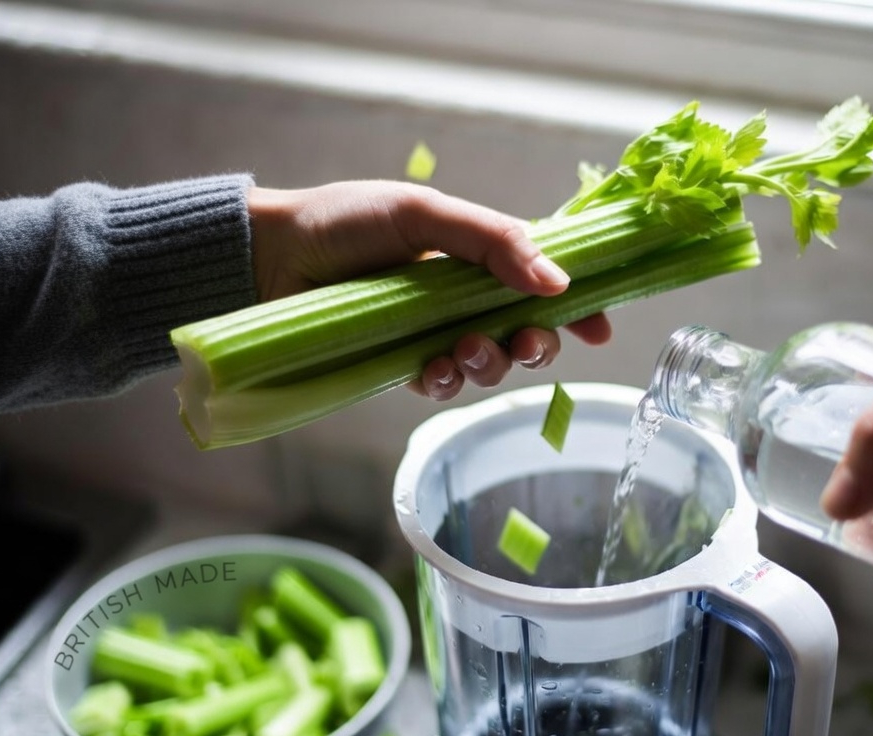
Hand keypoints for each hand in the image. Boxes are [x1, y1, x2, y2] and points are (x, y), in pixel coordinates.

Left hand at [245, 181, 610, 400]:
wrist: (273, 255)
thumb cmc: (345, 221)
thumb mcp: (425, 213)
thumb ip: (493, 241)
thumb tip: (559, 281)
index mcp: (477, 256)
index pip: (543, 284)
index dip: (576, 310)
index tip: (599, 331)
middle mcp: (462, 298)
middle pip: (524, 333)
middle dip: (535, 346)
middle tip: (523, 342)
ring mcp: (432, 334)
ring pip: (488, 365)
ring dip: (489, 364)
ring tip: (462, 349)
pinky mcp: (400, 365)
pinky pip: (442, 385)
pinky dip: (446, 382)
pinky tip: (433, 370)